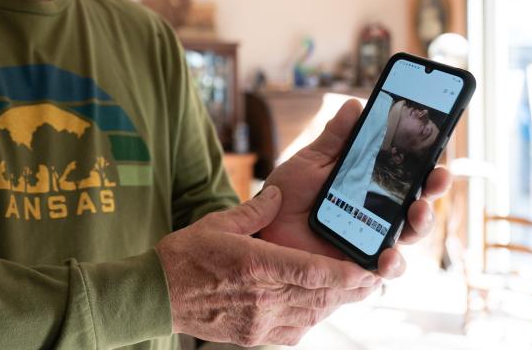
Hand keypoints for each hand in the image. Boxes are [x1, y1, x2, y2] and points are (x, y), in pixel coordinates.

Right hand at [156, 186, 379, 346]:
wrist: (157, 296)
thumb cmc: (184, 256)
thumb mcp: (218, 223)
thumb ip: (254, 211)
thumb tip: (279, 196)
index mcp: (255, 266)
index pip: (312, 272)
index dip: (345, 274)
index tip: (368, 269)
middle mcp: (263, 299)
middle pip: (320, 297)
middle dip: (351, 289)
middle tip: (374, 278)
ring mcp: (260, 322)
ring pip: (312, 316)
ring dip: (334, 303)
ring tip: (353, 290)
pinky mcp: (255, 336)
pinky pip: (295, 330)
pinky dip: (312, 317)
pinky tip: (318, 305)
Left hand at [256, 99, 452, 277]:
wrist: (261, 230)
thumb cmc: (287, 196)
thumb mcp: (311, 162)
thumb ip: (335, 139)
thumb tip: (356, 105)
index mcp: (372, 187)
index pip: (408, 176)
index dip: (428, 166)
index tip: (438, 152)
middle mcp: (379, 215)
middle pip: (418, 204)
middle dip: (432, 191)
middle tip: (436, 177)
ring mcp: (372, 242)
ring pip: (409, 236)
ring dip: (421, 224)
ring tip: (416, 213)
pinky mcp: (359, 269)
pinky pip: (383, 272)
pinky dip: (391, 264)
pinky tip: (387, 256)